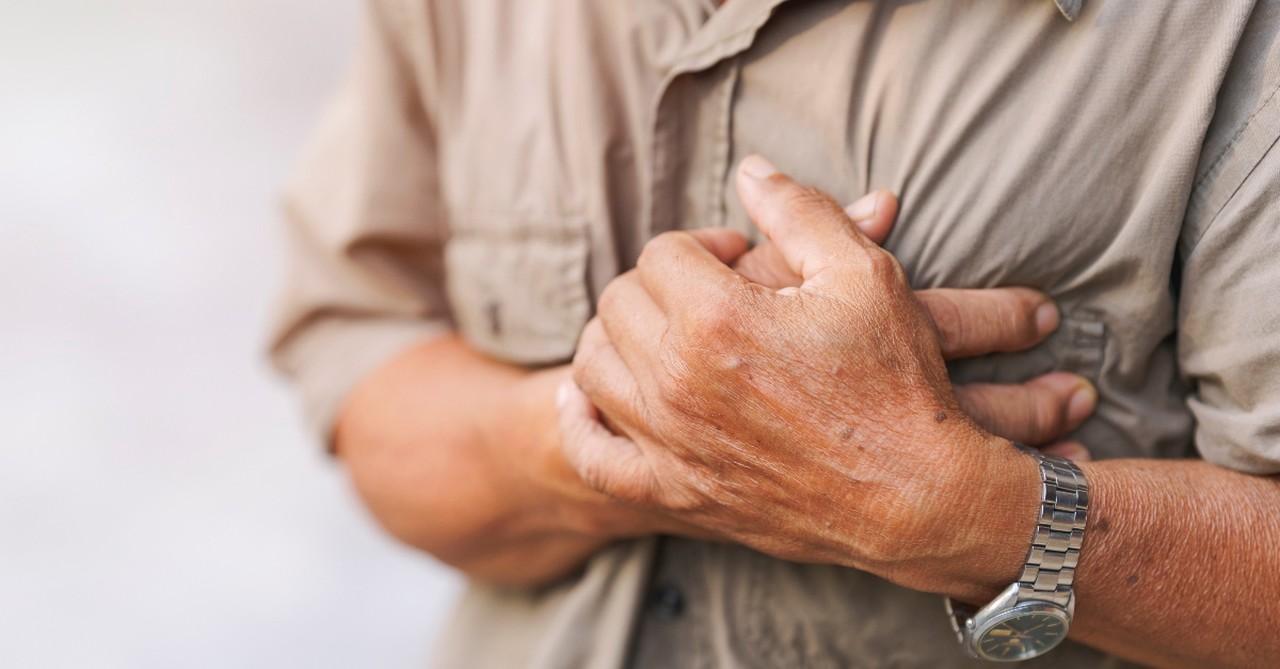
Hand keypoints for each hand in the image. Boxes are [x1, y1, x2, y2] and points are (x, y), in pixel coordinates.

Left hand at [563, 155, 1042, 591]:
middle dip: (663, 284)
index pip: (663, 252)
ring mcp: (670, 442)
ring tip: (669, 336)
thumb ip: (798, 210)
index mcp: (717, 317)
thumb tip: (749, 170)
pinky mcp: (673, 493)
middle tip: (714, 295)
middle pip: (621, 301)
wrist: (920, 499)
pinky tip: (593, 399)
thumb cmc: (898, 383)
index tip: (742, 261)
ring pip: (594, 365)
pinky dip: (582, 423)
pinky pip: (594, 455)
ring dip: (622, 338)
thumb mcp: (865, 275)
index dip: (704, 245)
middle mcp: (677, 380)